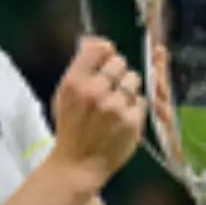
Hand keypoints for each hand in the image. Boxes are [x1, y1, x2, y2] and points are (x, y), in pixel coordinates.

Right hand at [49, 36, 146, 192]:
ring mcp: (115, 107)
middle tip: (109, 88)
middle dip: (117, 72)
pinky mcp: (132, 121)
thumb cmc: (71, 127)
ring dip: (128, 88)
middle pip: (119, 62)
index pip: (99, 48)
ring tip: (116, 104)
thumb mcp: (64, 95)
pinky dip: (134, 107)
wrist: (78, 163)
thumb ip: (80, 69)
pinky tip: (122, 118)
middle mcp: (94, 91)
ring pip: (134, 79)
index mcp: (74, 83)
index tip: (105, 60)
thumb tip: (96, 41)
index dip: (105, 52)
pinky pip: (141, 100)